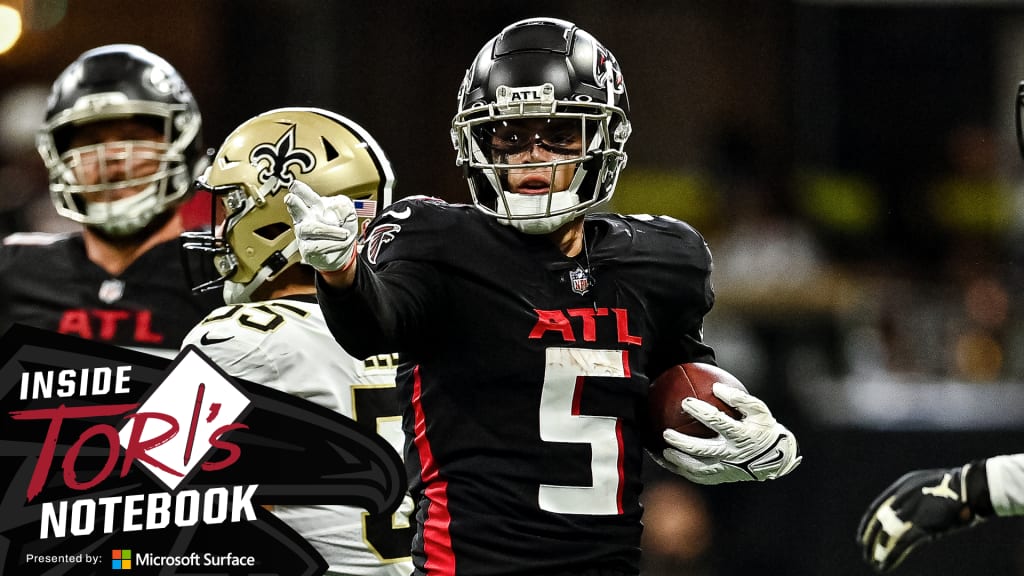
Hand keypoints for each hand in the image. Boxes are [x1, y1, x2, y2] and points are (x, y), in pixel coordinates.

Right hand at [284, 180, 358, 271]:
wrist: (344, 251)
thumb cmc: (342, 229)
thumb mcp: (348, 213)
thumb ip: (343, 206)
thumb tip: (332, 207)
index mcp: (315, 206)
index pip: (306, 196)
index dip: (300, 190)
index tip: (294, 185)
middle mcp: (306, 219)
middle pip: (297, 210)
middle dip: (293, 203)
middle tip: (290, 198)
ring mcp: (304, 235)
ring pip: (311, 229)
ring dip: (329, 230)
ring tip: (344, 234)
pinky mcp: (308, 250)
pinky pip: (318, 246)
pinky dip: (333, 244)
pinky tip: (341, 242)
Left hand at [657, 383, 800, 483]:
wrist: (775, 458)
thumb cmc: (763, 428)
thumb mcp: (759, 410)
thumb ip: (739, 398)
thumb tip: (716, 387)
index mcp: (741, 435)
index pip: (718, 421)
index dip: (701, 411)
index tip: (685, 402)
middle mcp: (732, 454)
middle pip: (702, 449)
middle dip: (682, 442)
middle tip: (666, 432)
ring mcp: (726, 469)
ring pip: (698, 468)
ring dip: (679, 461)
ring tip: (663, 452)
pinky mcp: (721, 478)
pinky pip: (698, 477)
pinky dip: (682, 470)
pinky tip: (668, 463)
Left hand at [857, 464, 981, 571]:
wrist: (971, 487)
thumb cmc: (953, 488)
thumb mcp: (926, 486)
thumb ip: (912, 499)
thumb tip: (902, 515)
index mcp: (901, 487)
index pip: (876, 509)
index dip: (867, 524)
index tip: (861, 537)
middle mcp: (903, 499)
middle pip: (878, 523)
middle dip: (869, 538)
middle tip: (863, 551)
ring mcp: (913, 512)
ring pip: (887, 535)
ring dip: (878, 550)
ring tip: (872, 562)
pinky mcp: (925, 526)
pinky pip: (902, 545)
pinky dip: (892, 556)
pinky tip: (885, 565)